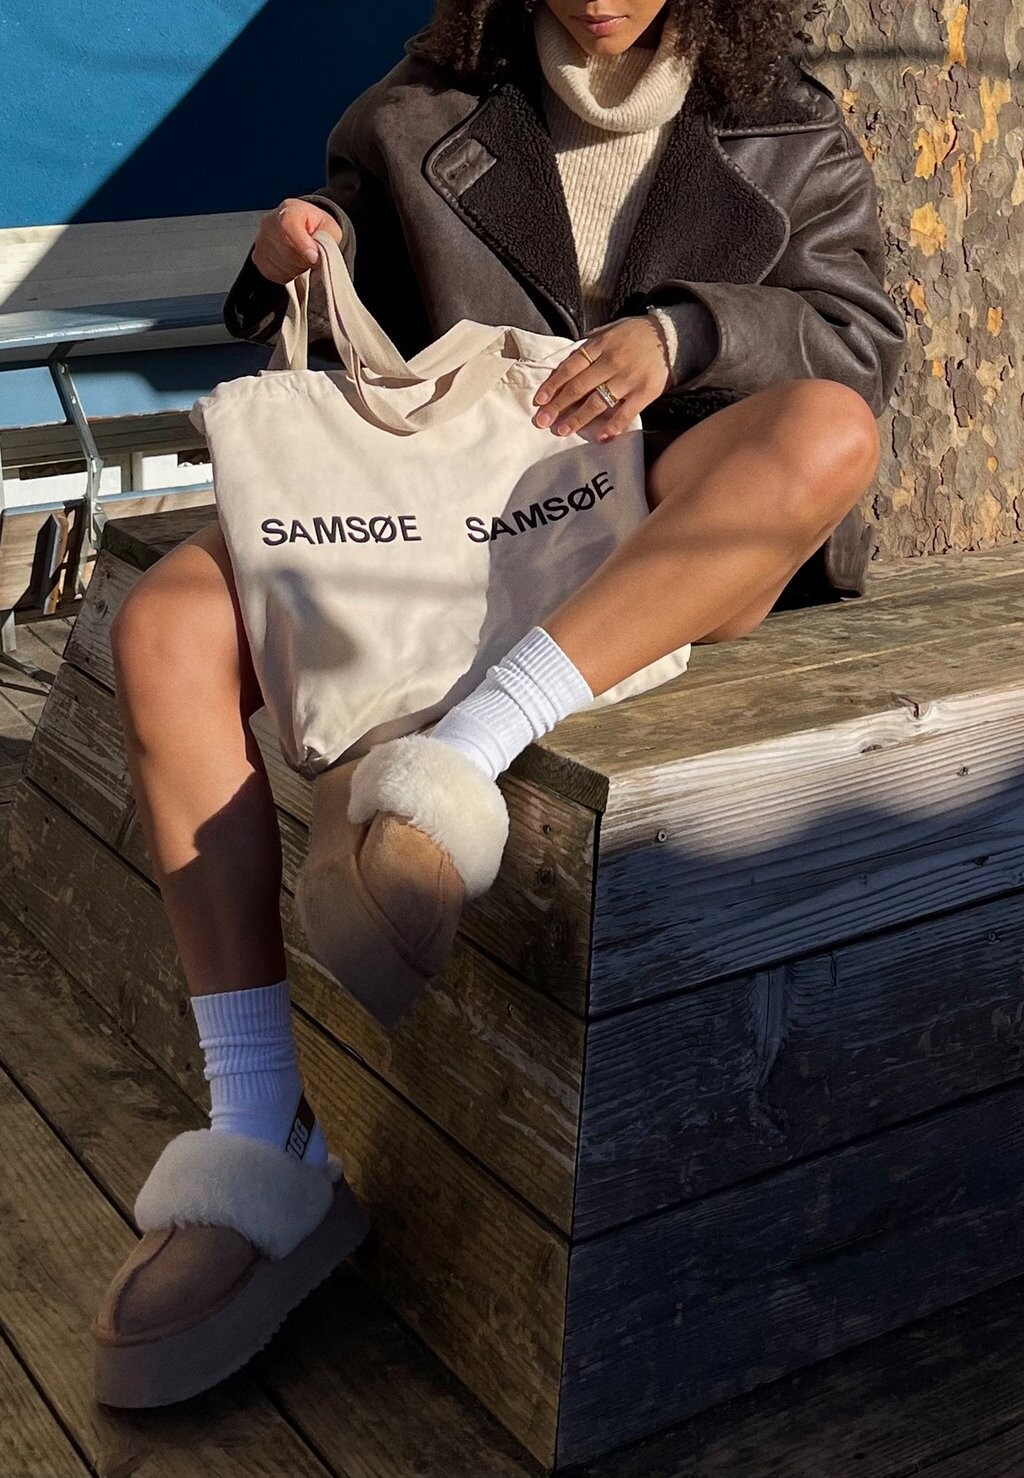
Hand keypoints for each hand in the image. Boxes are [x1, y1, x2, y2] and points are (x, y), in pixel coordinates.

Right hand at [251, 199, 343, 284]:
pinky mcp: (258, 258)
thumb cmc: (316, 228)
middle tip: (313, 255)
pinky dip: (288, 274)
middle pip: (287, 250)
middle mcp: (270, 222)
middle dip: (304, 259)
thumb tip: (315, 254)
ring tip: (303, 258)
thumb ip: (325, 239)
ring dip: (297, 268)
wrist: (303, 231)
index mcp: (289, 209)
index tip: (314, 257)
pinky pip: (275, 274)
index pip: (288, 224)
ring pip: (282, 265)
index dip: (302, 244)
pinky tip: (293, 264)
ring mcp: (261, 240)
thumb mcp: (329, 228)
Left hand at [532, 316, 670, 441]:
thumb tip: (566, 366)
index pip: (570, 367)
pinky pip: (626, 413)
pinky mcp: (644, 392)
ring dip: (578, 418)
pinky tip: (601, 438)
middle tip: (543, 421)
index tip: (539, 400)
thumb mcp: (609, 331)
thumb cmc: (634, 336)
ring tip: (563, 431)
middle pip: (579, 386)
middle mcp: (612, 361)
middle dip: (558, 405)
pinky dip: (613, 426)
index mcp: (600, 345)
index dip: (553, 385)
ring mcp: (628, 378)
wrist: (670, 336)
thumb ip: (590, 347)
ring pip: (598, 401)